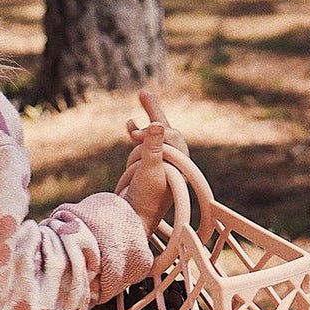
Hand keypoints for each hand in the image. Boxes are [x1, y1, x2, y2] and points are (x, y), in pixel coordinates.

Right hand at [120, 91, 187, 230]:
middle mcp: (172, 161)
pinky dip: (136, 135)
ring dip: (136, 143)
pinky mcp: (144, 165)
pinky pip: (141, 144)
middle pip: (163, 129)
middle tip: (144, 92)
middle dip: (152, 111)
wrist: (131, 218)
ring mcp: (158, 162)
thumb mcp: (150, 171)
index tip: (133, 134)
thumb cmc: (145, 199)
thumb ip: (154, 147)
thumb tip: (158, 124)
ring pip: (146, 139)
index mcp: (180, 163)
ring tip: (131, 154)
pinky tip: (129, 124)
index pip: (171, 135)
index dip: (153, 131)